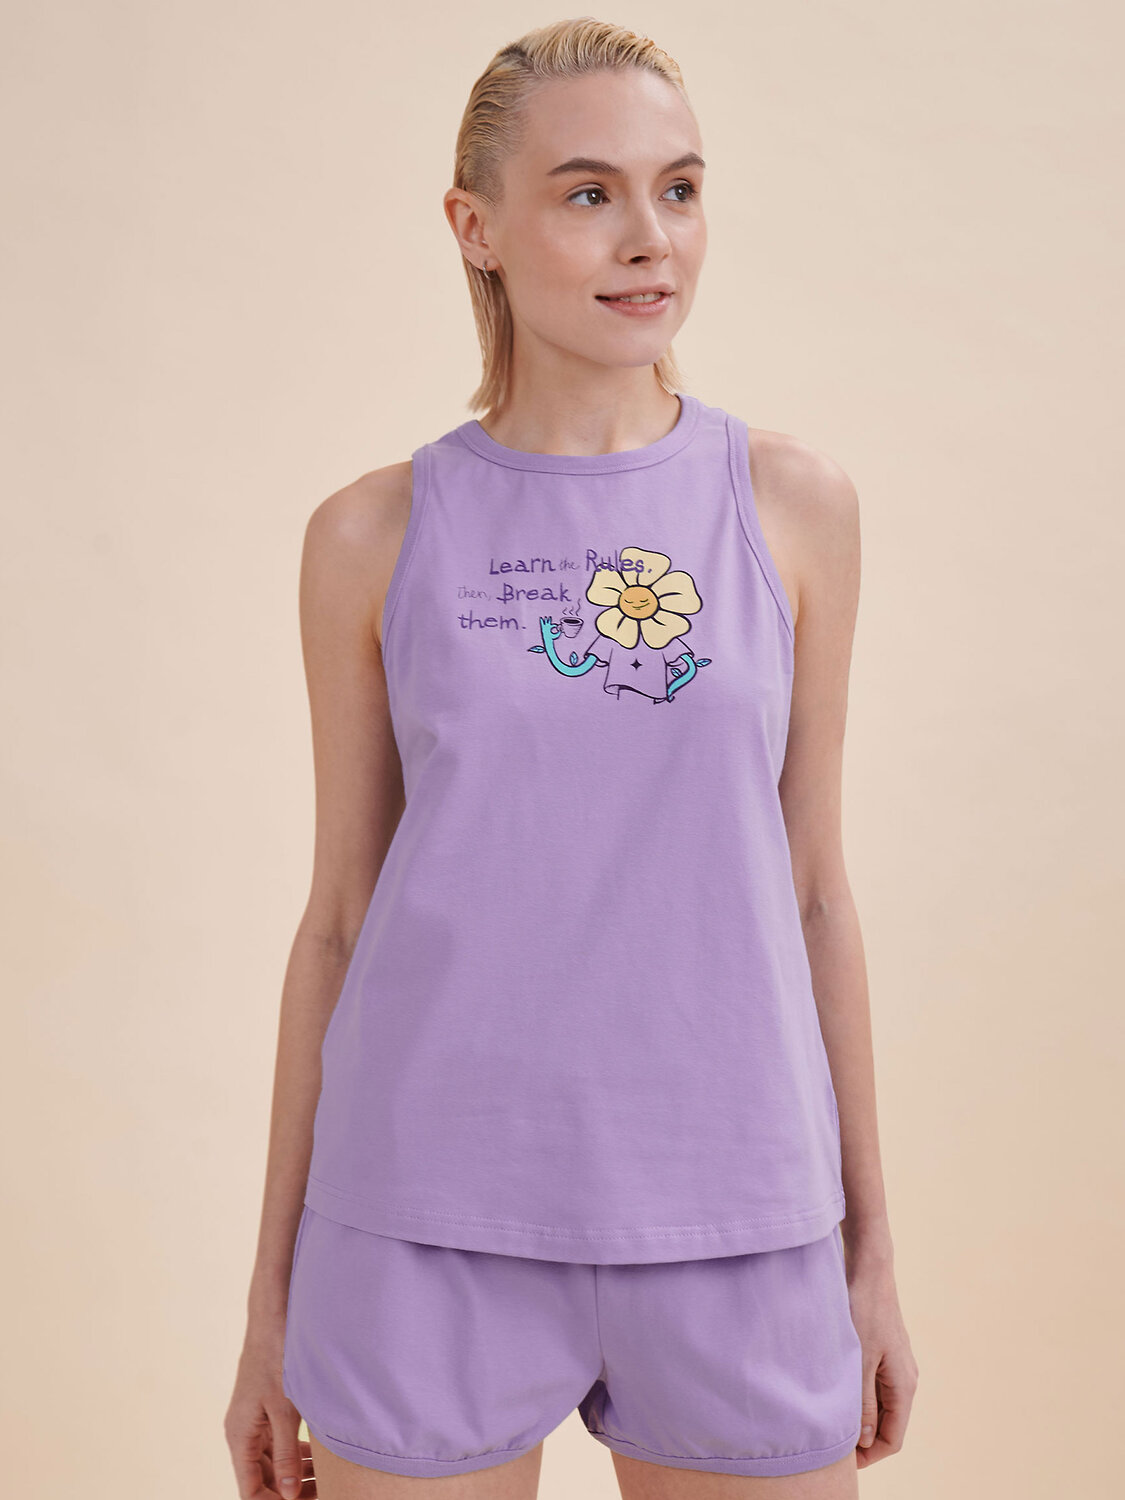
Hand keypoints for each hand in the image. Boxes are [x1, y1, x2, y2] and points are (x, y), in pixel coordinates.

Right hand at [225, 1321, 315, 1497]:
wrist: (274, 1316)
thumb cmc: (276, 1358)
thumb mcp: (286, 1409)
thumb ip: (287, 1453)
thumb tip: (287, 1494)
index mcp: (240, 1437)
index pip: (249, 1490)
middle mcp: (242, 1433)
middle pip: (261, 1479)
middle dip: (287, 1493)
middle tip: (319, 1496)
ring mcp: (254, 1421)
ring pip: (272, 1463)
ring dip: (294, 1475)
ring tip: (323, 1484)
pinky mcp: (266, 1409)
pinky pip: (278, 1443)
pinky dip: (296, 1455)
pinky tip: (318, 1461)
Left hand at [845, 1255, 919, 1467]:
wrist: (869, 1268)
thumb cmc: (864, 1311)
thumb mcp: (860, 1362)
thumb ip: (863, 1404)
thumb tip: (866, 1442)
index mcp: (904, 1386)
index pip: (893, 1439)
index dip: (869, 1456)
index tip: (841, 1460)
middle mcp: (905, 1378)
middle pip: (888, 1425)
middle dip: (863, 1439)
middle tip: (831, 1443)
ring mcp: (896, 1364)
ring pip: (880, 1406)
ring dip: (859, 1417)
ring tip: (829, 1419)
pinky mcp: (884, 1352)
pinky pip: (874, 1386)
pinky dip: (858, 1396)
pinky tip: (835, 1392)